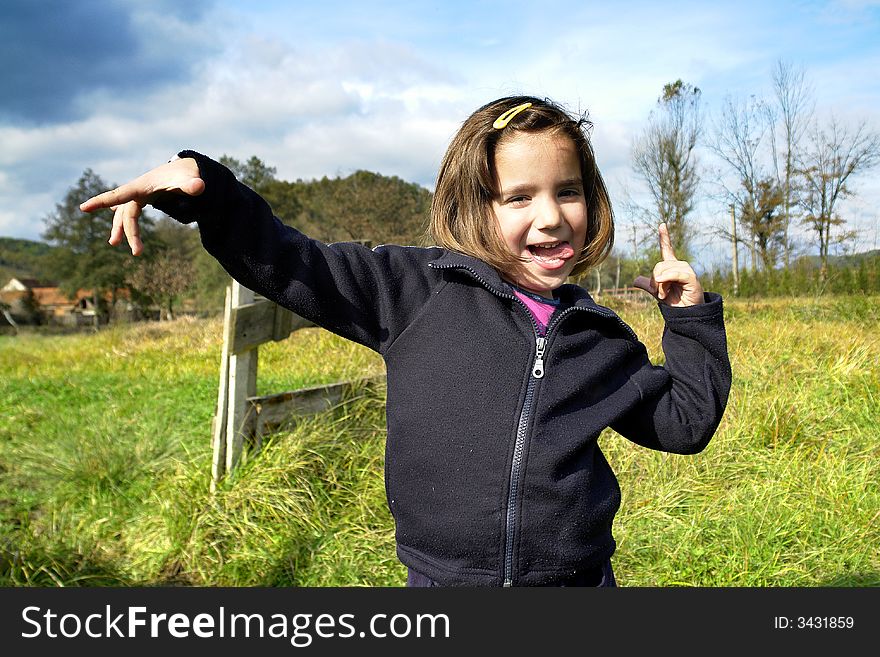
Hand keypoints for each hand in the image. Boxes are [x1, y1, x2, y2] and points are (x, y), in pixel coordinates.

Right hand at [79, 157, 203, 255]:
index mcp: (142, 186)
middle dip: (129, 232)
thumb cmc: (186, 175)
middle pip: (127, 213)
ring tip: (114, 244)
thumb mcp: (190, 179)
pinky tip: (117, 231)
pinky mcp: (143, 199)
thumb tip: (199, 187)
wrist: (186, 170)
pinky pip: (128, 212)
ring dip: (122, 230)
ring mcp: (139, 195)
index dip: (101, 201)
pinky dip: (123, 222)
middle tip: (138, 253)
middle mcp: (136, 190)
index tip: (83, 207)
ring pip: (125, 215)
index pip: (119, 195)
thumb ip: (193, 184)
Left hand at [632, 223, 703, 306]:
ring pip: (664, 271)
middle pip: (658, 266)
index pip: (667, 249)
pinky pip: (674, 274)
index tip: (662, 224)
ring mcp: (686, 270)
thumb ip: (647, 285)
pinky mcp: (691, 277)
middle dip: (655, 282)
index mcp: (671, 267)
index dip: (664, 237)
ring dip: (661, 286)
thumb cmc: (674, 302)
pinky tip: (664, 289)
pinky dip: (666, 280)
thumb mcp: (657, 292)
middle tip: (661, 294)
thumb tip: (635, 280)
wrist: (685, 314)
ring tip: (666, 295)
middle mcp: (679, 265)